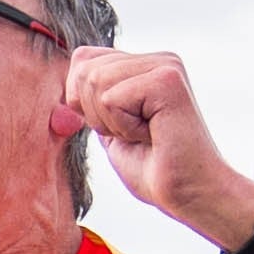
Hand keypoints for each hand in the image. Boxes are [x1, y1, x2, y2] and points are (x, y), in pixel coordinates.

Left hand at [61, 50, 253, 244]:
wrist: (189, 194)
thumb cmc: (154, 169)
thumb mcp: (110, 129)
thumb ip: (89, 102)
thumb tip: (63, 92)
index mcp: (145, 65)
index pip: (83, 59)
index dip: (83, 100)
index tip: (121, 128)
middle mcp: (157, 59)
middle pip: (84, 69)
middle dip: (96, 114)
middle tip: (136, 135)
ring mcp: (164, 66)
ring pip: (95, 82)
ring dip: (112, 123)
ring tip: (146, 135)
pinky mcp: (167, 80)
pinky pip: (112, 99)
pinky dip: (124, 128)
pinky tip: (153, 135)